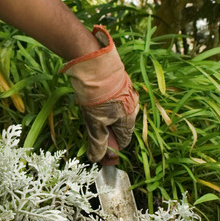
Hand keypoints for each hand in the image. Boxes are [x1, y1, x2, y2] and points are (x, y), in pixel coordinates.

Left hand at [61, 25, 138, 161]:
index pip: (123, 142)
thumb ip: (97, 142)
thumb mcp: (95, 123)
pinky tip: (89, 100)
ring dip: (100, 117)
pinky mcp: (117, 83)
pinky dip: (100, 105)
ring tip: (87, 110)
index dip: (110, 149)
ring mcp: (125, 93)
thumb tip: (97, 158)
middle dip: (104, 131)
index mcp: (129, 118)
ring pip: (113, 113)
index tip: (97, 150)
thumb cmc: (97, 95)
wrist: (93, 62)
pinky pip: (110, 101)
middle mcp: (132, 106)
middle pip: (118, 127)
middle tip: (89, 127)